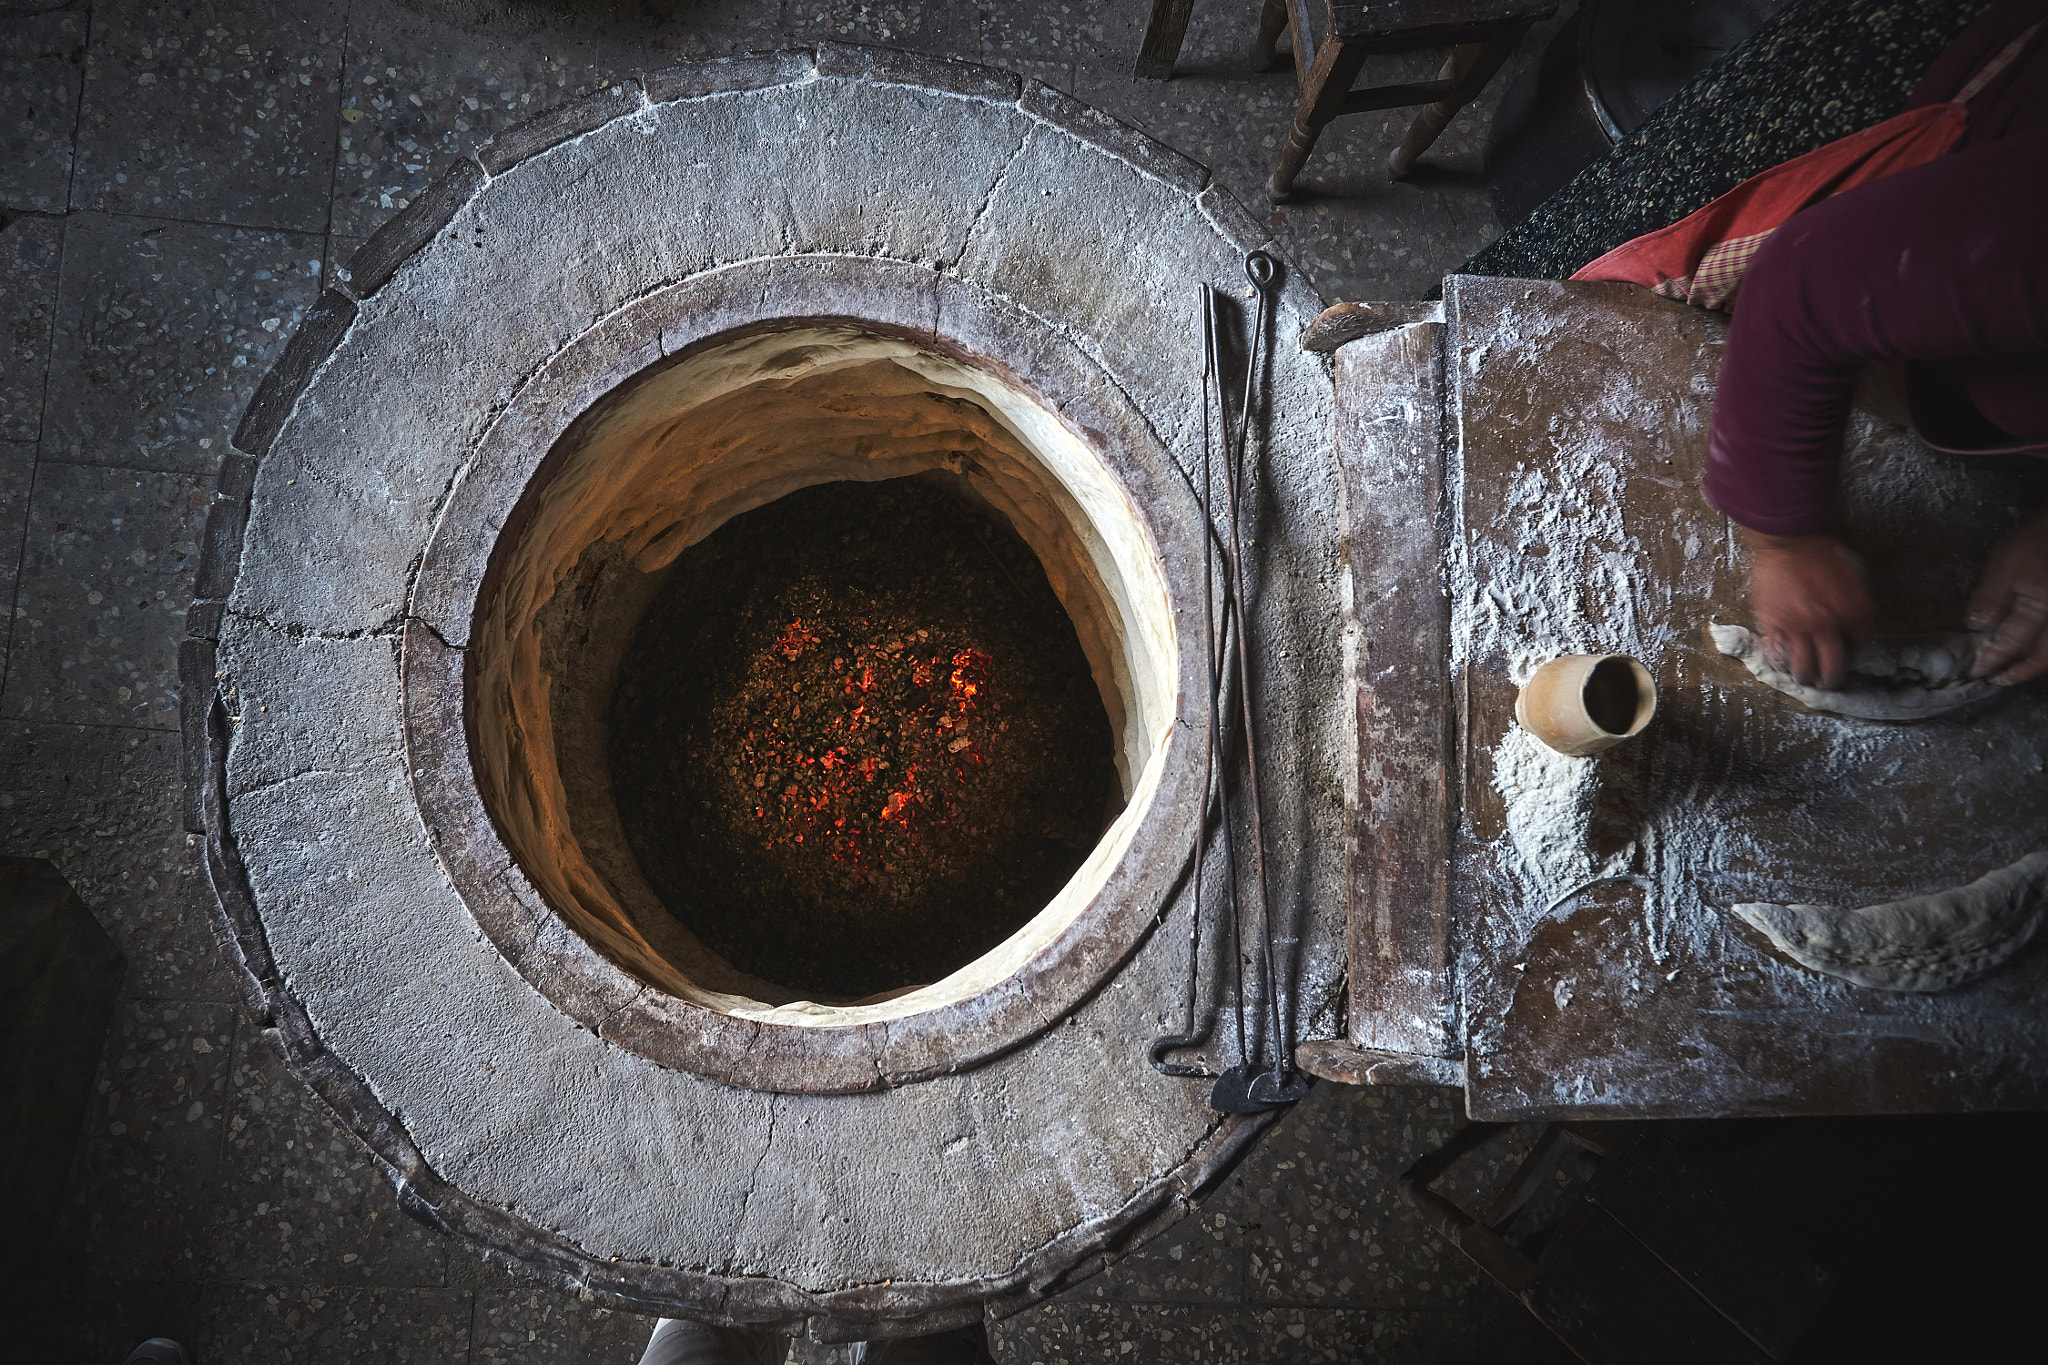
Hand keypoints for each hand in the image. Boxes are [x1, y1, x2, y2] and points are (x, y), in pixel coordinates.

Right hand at [1745, 530, 1877, 687]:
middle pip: (1832, 667)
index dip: (1851, 654)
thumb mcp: (1856, 577)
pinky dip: (1778, 661)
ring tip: (1804, 678)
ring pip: (1802, 667)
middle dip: (1830, 678)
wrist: (1791, 540)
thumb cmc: (1824, 552)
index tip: (1845, 654)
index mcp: (1856, 615)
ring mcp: (1798, 629)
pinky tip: (1780, 662)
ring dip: (1804, 676)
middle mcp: (1828, 627)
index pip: (1858, 648)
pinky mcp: (1772, 625)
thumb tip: (1853, 623)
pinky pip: (1775, 653)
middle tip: (1827, 681)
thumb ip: (1856, 604)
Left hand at [1967, 507, 2047, 684]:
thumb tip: (1974, 627)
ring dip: (2034, 664)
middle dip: (2019, 671)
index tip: (1976, 671)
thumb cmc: (2034, 543)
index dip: (1993, 660)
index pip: (2012, 643)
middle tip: (1997, 680)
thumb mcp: (2004, 565)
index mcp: (2040, 609)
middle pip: (2042, 656)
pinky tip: (2030, 650)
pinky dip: (2043, 650)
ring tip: (2013, 670)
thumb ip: (1990, 597)